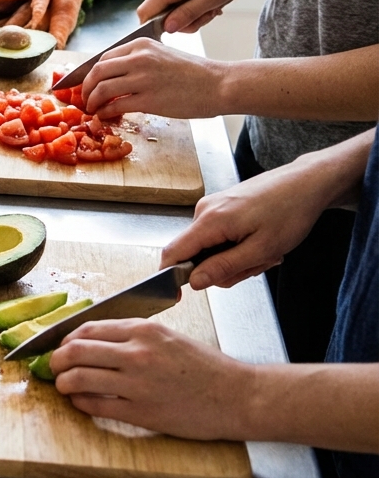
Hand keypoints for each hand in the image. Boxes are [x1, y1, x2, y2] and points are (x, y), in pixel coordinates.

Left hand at [51, 319, 253, 440]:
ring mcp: (137, 384)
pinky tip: (80, 401)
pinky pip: (96, 405)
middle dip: (56, 359)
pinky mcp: (141, 412)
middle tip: (53, 366)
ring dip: (63, 382)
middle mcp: (137, 353)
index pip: (86, 328)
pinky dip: (80, 402)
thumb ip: (133, 336)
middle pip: (75, 350)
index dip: (65, 338)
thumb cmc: (207, 368)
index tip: (60, 346)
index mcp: (144, 330)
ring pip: (79, 377)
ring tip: (62, 385)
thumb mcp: (169, 337)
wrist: (238, 396)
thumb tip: (94, 339)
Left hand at [80, 39, 225, 118]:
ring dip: (91, 101)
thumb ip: (138, 61)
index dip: (89, 73)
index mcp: (142, 44)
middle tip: (84, 99)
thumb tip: (113, 75)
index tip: (86, 84)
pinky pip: (115, 105)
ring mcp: (144, 78)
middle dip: (85, 87)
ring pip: (102, 88)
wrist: (219, 84)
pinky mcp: (149, 99)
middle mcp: (140, 58)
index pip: (103, 57)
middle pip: (97, 71)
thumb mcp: (162, 55)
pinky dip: (105, 112)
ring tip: (92, 109)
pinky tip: (105, 115)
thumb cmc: (193, 73)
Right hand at [136, 0, 256, 33]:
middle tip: (211, 12)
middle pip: (162, 12)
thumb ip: (188, 14)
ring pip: (173, 6)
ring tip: (215, 1)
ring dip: (194, 10)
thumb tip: (167, 29)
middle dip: (187, 19)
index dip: (155, 27)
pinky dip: (195, 0)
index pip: (145, 12)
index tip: (180, 29)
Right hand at [161, 158, 329, 288]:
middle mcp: (204, 211)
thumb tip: (194, 281)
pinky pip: (219, 235)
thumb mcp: (261, 250)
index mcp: (210, 221)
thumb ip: (224, 267)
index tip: (180, 295)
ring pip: (211, 247)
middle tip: (256, 264)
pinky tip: (259, 239)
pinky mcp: (222, 206)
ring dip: (236, 256)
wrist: (307, 182)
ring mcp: (212, 207)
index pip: (172, 253)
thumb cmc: (290, 211)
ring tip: (264, 249)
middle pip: (195, 254)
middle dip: (224, 267)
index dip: (171, 278)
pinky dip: (238, 244)